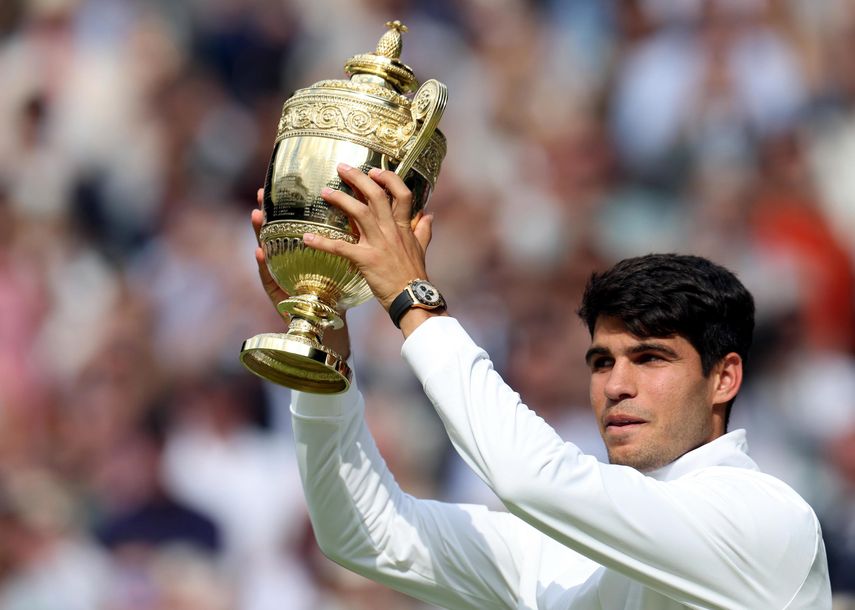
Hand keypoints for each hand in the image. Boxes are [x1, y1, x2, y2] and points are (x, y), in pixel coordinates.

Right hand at [251, 188, 350, 358]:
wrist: (331, 322)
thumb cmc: (335, 291)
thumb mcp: (340, 263)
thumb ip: (341, 242)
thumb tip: (355, 214)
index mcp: (303, 252)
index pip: (294, 225)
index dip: (286, 206)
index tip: (279, 185)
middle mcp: (289, 261)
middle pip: (277, 233)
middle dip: (268, 212)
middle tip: (261, 195)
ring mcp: (281, 276)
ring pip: (269, 251)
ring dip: (261, 232)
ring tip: (255, 215)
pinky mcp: (279, 294)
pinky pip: (269, 278)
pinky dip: (264, 265)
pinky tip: (259, 252)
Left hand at [304, 164, 433, 311]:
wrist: (411, 298)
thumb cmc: (414, 275)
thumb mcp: (421, 249)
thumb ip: (423, 230)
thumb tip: (428, 215)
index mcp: (403, 227)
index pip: (402, 194)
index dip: (389, 179)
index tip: (374, 171)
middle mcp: (390, 231)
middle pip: (376, 196)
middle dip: (358, 178)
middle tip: (342, 168)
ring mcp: (378, 244)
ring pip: (359, 213)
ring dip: (340, 200)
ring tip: (325, 192)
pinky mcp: (365, 260)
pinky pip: (341, 247)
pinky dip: (322, 242)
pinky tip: (307, 238)